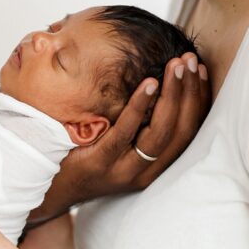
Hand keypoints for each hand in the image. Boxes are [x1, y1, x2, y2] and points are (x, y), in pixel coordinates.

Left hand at [34, 52, 208, 217]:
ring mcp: (123, 169)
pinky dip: (140, 106)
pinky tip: (149, 83)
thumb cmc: (83, 156)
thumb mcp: (117, 145)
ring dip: (173, 96)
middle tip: (191, 60)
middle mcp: (145, 172)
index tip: (202, 70)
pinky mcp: (101, 163)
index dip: (199, 100)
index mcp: (154, 166)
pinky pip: (126, 132)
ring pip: (161, 133)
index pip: (189, 131)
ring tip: (176, 67)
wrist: (46, 187)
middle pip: (181, 130)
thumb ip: (137, 124)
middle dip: (191, 92)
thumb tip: (152, 79)